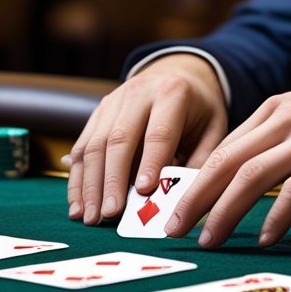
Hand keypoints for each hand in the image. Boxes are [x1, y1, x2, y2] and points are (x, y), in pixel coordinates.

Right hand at [66, 53, 228, 225]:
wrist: (179, 74)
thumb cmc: (200, 111)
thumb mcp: (213, 129)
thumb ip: (199, 161)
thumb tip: (180, 201)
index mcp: (173, 94)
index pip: (159, 132)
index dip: (151, 162)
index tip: (144, 192)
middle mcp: (138, 93)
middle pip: (118, 139)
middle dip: (112, 180)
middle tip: (110, 214)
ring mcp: (113, 101)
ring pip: (94, 145)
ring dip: (89, 185)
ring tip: (88, 217)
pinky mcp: (98, 112)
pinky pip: (82, 146)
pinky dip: (77, 178)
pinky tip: (77, 204)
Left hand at [164, 72, 290, 247]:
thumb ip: (282, 138)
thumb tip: (245, 176)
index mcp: (279, 107)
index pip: (225, 146)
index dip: (195, 180)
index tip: (175, 207)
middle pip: (228, 160)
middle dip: (194, 198)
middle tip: (172, 229)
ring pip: (253, 176)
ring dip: (224, 212)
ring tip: (208, 239)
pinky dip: (276, 217)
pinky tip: (265, 238)